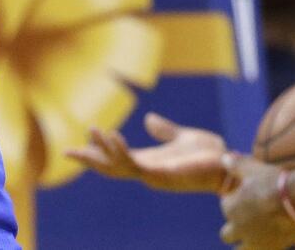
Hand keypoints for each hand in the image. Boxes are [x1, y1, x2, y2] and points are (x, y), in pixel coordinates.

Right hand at [65, 113, 227, 192]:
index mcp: (149, 160)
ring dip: (102, 151)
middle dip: (88, 160)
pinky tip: (112, 136)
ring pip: (118, 166)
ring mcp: (153, 174)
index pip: (115, 158)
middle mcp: (147, 169)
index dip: (97, 152)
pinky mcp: (162, 174)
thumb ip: (165, 131)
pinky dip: (121, 151)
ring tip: (92, 130)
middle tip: (65, 151)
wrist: (229, 165)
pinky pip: (135, 164)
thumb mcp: (182, 137)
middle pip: (109, 167)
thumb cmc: (209, 154)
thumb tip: (149, 120)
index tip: (77, 144)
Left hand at [218, 155, 294, 249]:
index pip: (226, 206)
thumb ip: (235, 165)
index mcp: (230, 209)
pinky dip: (266, 246)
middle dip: (233, 228)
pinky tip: (274, 238)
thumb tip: (224, 158)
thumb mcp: (251, 168)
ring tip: (255, 237)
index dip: (234, 201)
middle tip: (246, 219)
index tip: (245, 196)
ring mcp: (255, 241)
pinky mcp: (273, 248)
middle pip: (227, 235)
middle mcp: (239, 228)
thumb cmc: (272, 181)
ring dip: (245, 244)